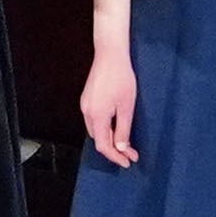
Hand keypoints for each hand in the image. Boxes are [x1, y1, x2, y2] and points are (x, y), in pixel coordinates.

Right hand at [80, 48, 138, 167]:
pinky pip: (93, 121)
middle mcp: (86, 112)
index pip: (104, 146)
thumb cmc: (122, 79)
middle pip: (98, 139)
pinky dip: (104, 129)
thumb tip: (121, 149)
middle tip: (130, 154)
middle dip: (113, 150)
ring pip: (95, 131)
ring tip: (125, 143)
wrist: (110, 54)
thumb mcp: (127, 107)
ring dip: (108, 139)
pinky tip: (115, 127)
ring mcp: (85, 105)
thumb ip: (123, 130)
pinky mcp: (87, 99)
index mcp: (97, 116)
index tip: (128, 162)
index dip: (116, 157)